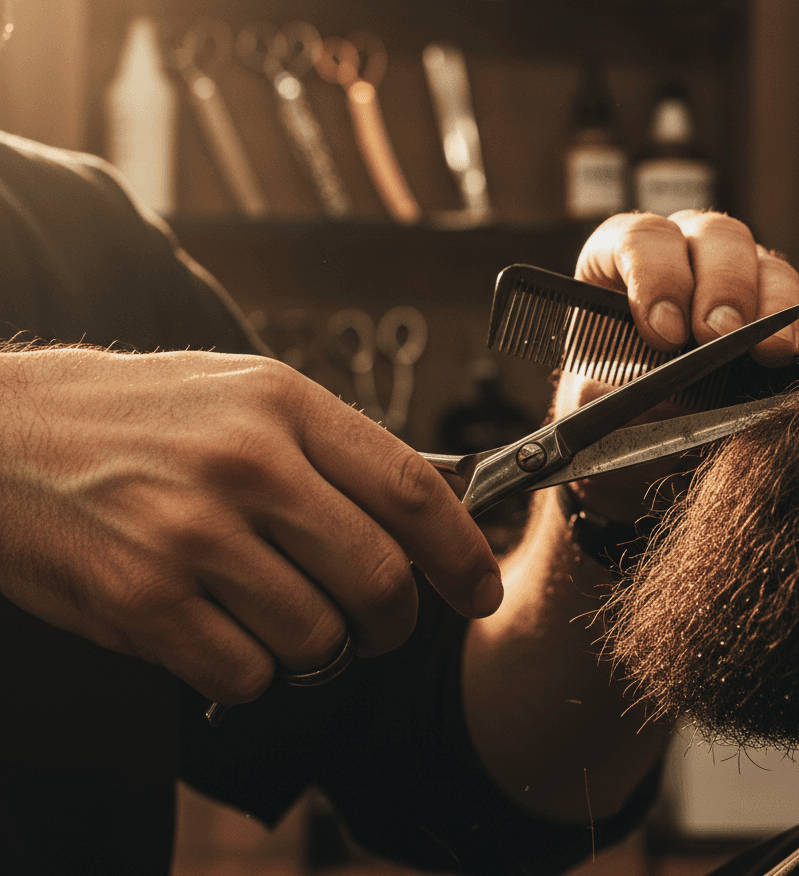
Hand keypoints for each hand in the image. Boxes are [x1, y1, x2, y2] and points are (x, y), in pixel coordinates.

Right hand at [0, 347, 501, 703]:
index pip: (412, 490)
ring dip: (317, 649)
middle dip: (397, 622)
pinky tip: (223, 633)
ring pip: (318, 639)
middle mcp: (248, 466)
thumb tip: (429, 506)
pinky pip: (245, 675)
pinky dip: (251, 672)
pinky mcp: (142, 600)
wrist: (4, 435)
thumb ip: (335, 448)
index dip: (463, 551)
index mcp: (286, 404)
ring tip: (282, 616)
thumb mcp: (246, 394)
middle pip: (379, 579)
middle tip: (382, 625)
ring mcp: (193, 535)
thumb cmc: (138, 415)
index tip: (480, 588)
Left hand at [554, 211, 798, 518]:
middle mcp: (689, 253)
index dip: (656, 276)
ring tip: (773, 352)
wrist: (635, 430)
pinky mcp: (784, 312)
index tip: (663, 331)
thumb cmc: (608, 400)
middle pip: (718, 237)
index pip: (642, 238)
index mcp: (626, 257)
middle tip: (720, 336)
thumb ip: (595, 391)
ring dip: (774, 307)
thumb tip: (611, 396)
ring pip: (768, 265)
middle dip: (723, 287)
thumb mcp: (588, 395)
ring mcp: (742, 277)